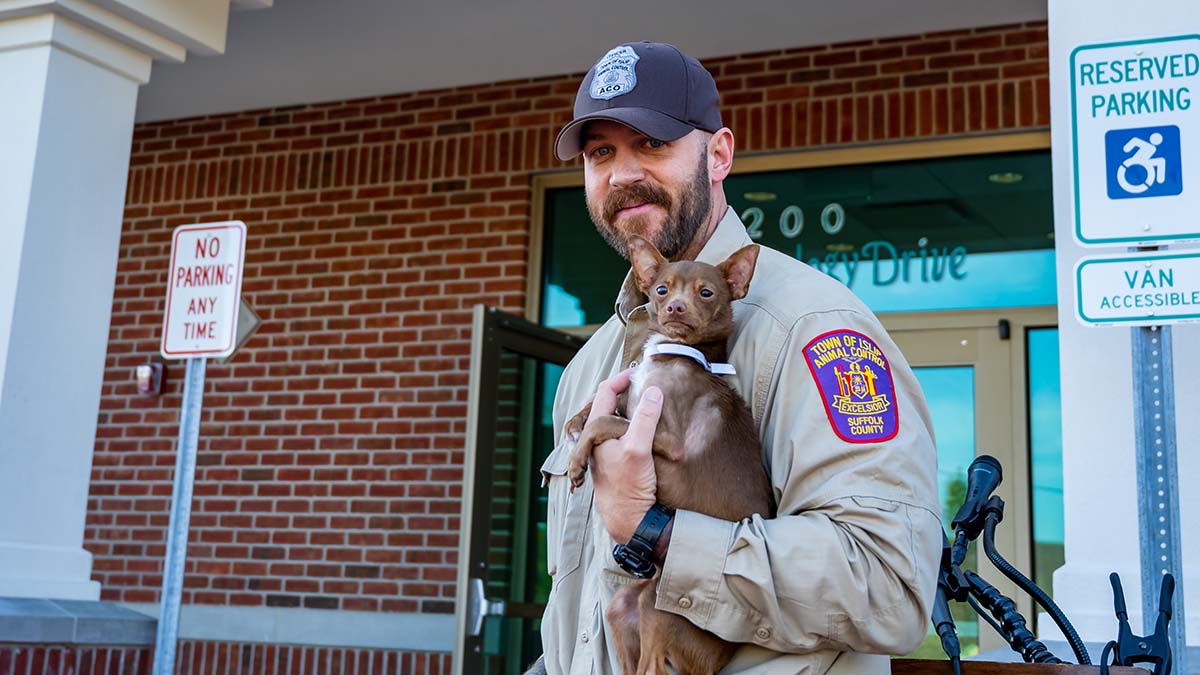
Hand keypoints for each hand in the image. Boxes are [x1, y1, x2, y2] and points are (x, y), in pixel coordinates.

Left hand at [587, 371, 662, 543]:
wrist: (630, 520)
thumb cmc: (628, 486)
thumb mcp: (638, 448)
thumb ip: (645, 419)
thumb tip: (653, 391)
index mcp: (596, 430)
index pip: (606, 391)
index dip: (622, 378)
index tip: (641, 373)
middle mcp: (598, 438)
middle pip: (612, 404)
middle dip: (629, 392)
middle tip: (650, 385)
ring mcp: (607, 449)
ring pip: (620, 419)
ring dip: (635, 409)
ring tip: (655, 403)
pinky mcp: (619, 460)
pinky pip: (627, 433)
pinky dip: (638, 425)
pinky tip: (653, 428)